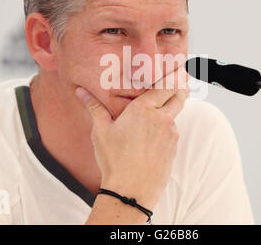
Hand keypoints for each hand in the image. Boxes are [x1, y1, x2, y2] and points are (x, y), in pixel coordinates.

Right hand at [76, 66, 189, 208]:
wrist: (131, 190)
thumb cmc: (114, 160)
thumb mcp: (100, 131)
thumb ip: (94, 107)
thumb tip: (80, 92)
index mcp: (144, 109)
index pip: (166, 85)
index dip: (172, 76)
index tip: (176, 69)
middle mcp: (161, 118)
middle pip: (179, 95)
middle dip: (180, 87)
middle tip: (179, 80)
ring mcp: (170, 134)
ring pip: (175, 115)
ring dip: (170, 110)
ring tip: (158, 112)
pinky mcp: (174, 148)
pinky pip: (173, 132)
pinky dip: (167, 128)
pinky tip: (153, 136)